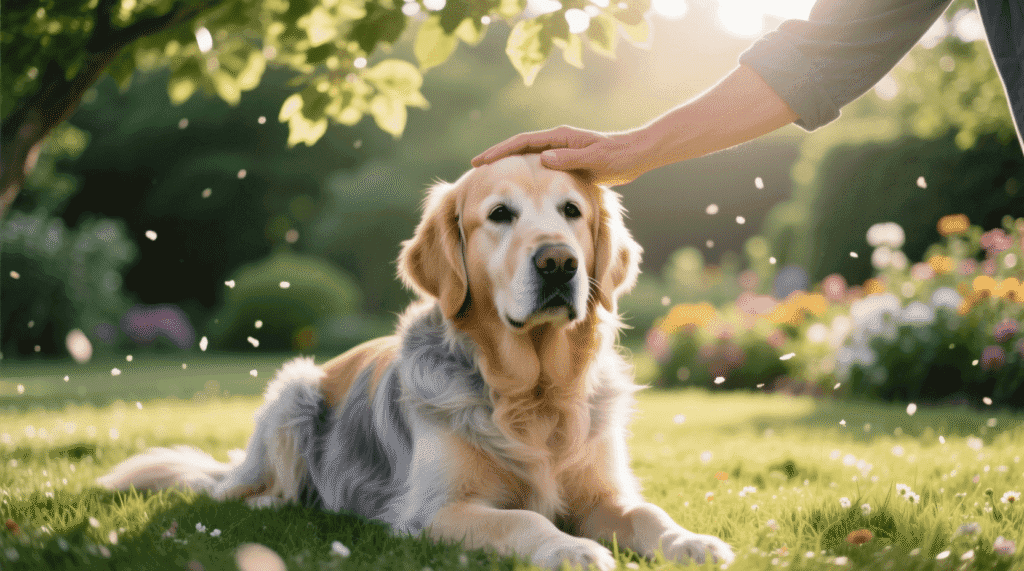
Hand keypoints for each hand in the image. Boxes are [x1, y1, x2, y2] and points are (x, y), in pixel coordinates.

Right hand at [471, 125, 648, 185]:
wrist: (635, 156)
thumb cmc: (617, 157)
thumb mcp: (593, 159)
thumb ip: (569, 159)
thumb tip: (542, 159)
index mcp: (559, 138)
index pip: (522, 143)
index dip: (500, 151)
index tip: (482, 161)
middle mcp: (557, 142)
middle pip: (519, 147)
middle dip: (497, 155)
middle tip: (475, 166)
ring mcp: (561, 151)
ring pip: (527, 157)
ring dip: (509, 164)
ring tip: (490, 175)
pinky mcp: (567, 161)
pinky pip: (539, 167)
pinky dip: (524, 172)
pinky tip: (518, 184)